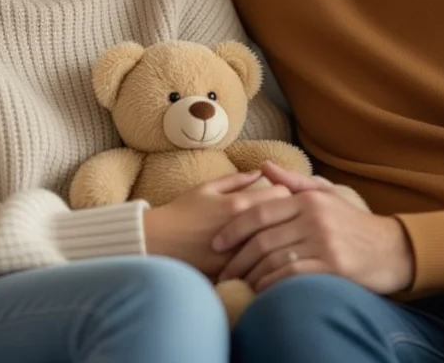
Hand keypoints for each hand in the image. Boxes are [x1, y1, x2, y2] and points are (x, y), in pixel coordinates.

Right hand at [143, 171, 292, 277]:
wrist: (157, 242)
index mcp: (238, 204)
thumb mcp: (206, 188)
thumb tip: (260, 173)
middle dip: (286, 216)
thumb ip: (236, 179)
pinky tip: (260, 255)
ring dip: (277, 238)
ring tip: (274, 236)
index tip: (280, 197)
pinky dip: (264, 258)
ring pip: (275, 243)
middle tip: (282, 217)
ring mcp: (240, 252)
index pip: (282, 194)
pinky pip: (260, 264)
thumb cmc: (181, 212)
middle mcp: (243, 228)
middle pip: (285, 219)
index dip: (285, 193)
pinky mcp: (233, 271)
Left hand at [213, 162, 414, 294]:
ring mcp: (324, 242)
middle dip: (237, 258)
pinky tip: (260, 290)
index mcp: (309, 199)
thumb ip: (294, 182)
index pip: (260, 212)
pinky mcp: (333, 266)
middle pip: (262, 238)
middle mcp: (314, 218)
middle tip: (222, 272)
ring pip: (273, 258)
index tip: (216, 243)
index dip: (233, 229)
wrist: (392, 249)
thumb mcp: (327, 195)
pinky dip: (270, 284)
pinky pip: (291, 275)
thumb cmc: (354, 223)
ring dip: (250, 274)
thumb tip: (263, 166)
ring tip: (238, 283)